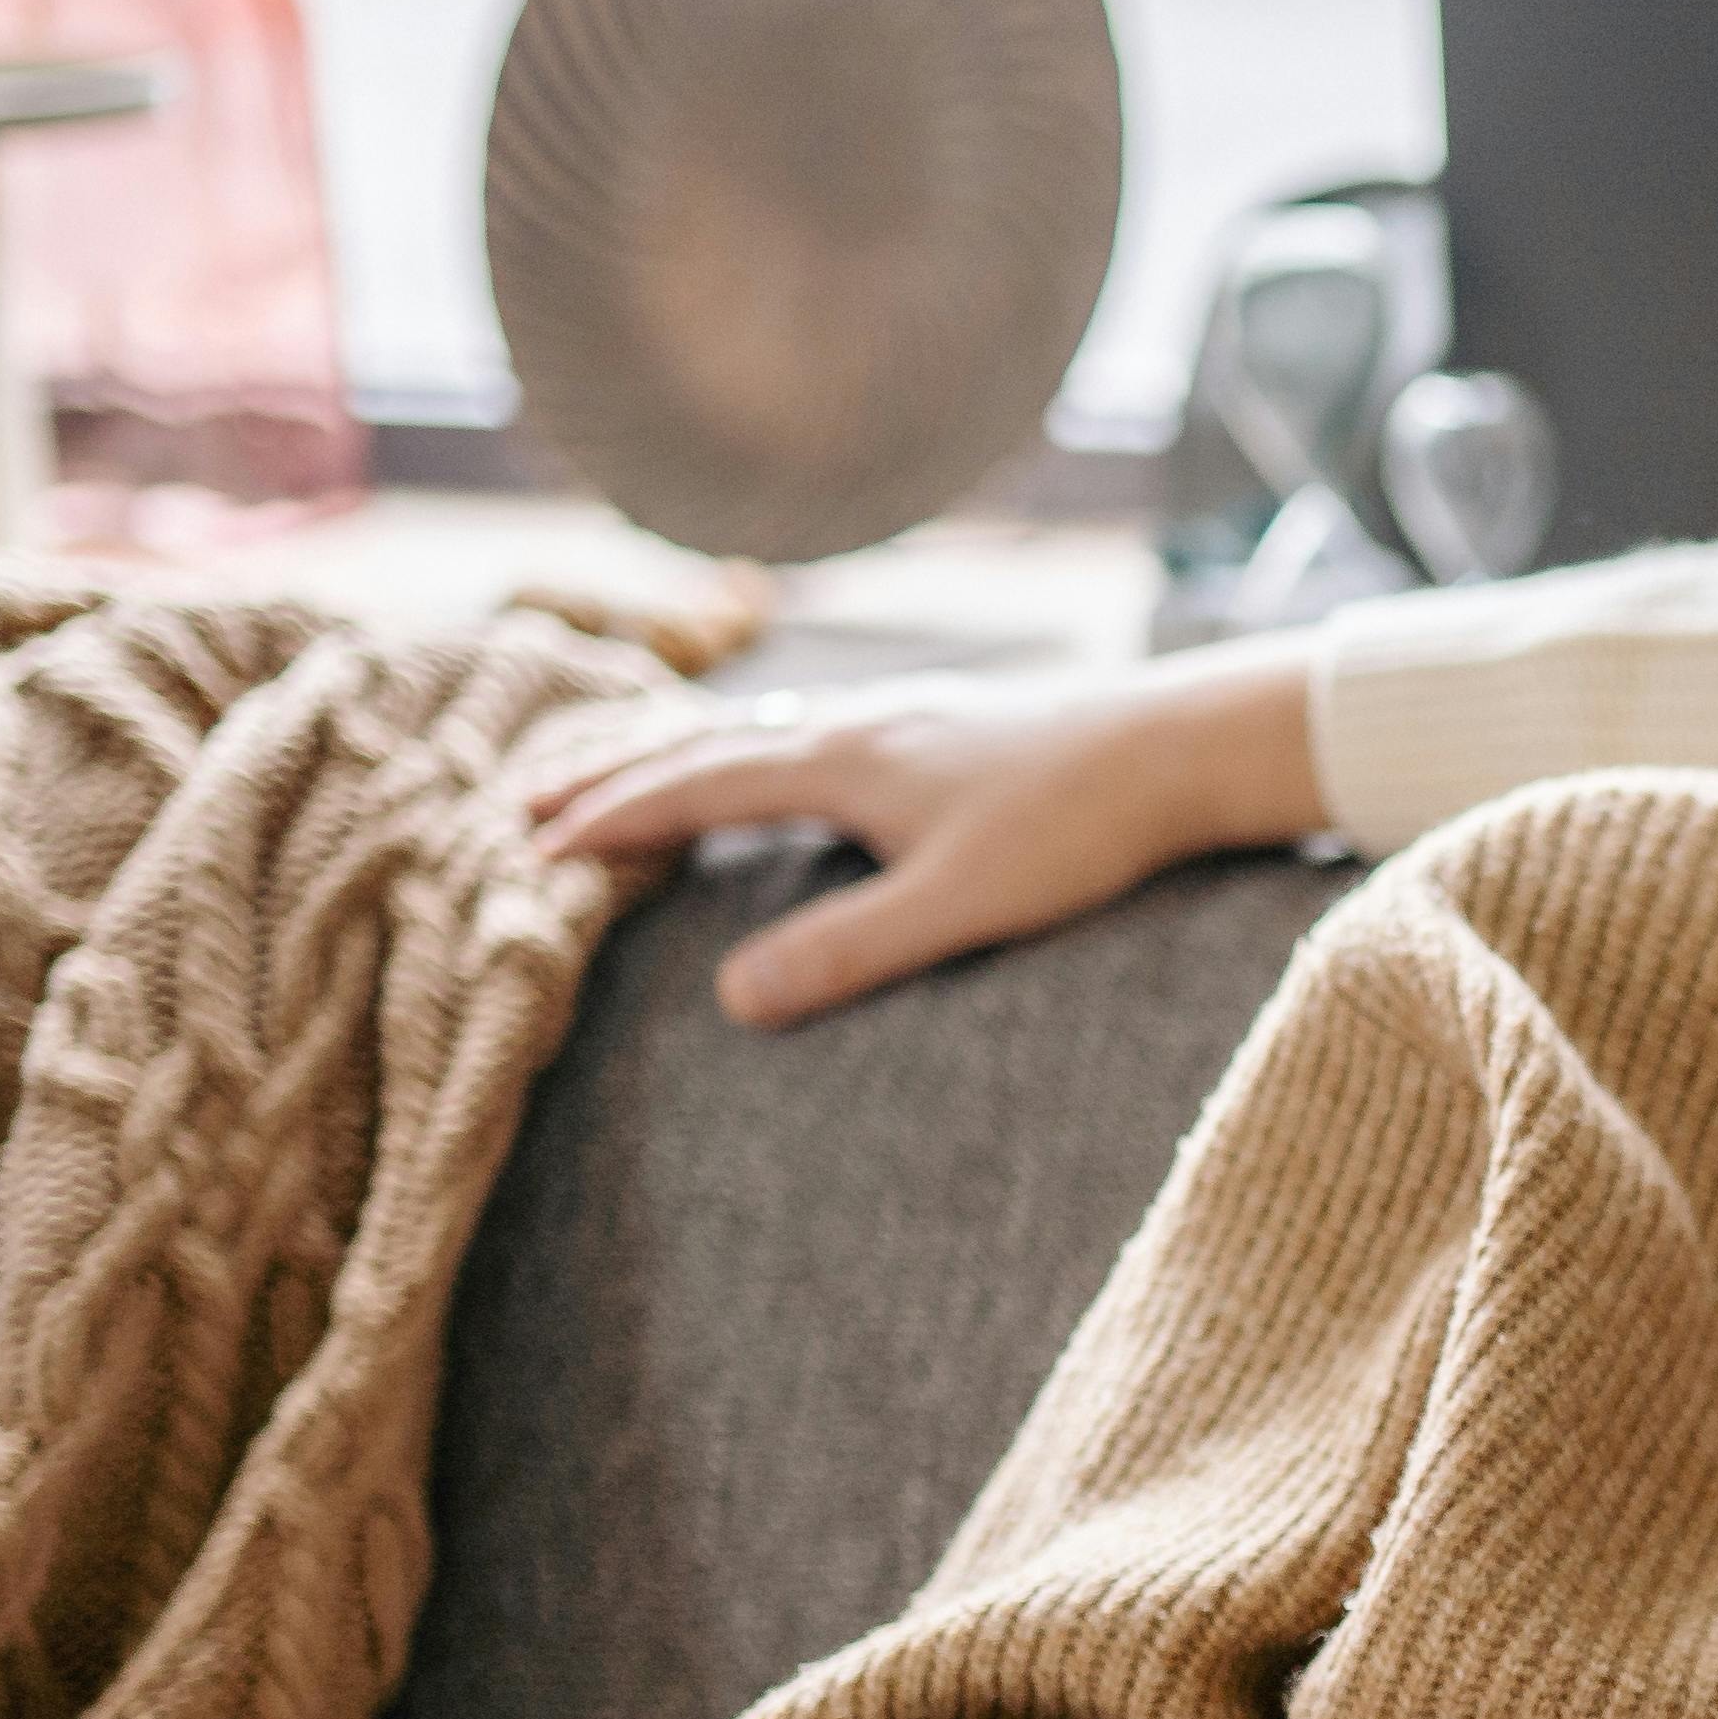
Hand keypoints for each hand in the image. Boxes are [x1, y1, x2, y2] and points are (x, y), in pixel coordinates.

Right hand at [516, 639, 1328, 1025]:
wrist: (1189, 746)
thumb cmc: (1082, 828)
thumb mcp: (960, 907)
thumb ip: (848, 953)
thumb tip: (730, 1001)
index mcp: (842, 760)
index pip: (696, 786)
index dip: (613, 818)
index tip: (536, 846)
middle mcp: (861, 723)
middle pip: (708, 742)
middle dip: (615, 775)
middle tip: (528, 803)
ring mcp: (909, 718)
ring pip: (763, 730)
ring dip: (683, 756)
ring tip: (630, 778)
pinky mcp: (956, 728)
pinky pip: (819, 731)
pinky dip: (761, 748)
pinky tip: (788, 769)